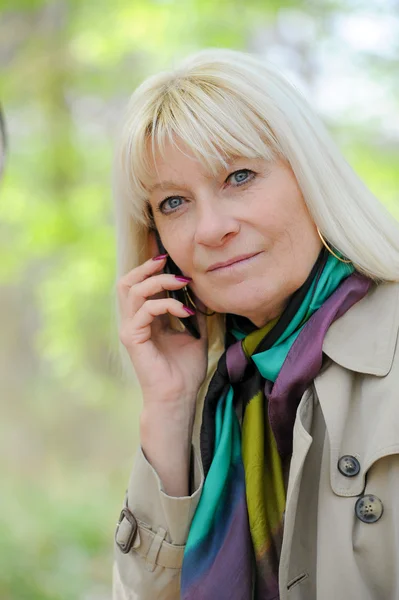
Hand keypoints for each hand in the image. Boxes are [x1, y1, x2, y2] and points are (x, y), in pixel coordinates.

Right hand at [117, 249, 208, 417]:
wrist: (179, 396)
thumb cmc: (185, 369)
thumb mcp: (195, 332)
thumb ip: (194, 311)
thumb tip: (202, 290)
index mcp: (146, 318)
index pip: (141, 284)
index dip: (150, 265)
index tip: (167, 251)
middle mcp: (134, 320)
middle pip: (127, 281)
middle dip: (147, 266)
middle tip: (169, 260)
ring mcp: (130, 328)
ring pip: (132, 290)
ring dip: (158, 281)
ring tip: (182, 282)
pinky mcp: (132, 338)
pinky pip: (145, 310)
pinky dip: (166, 305)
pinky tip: (186, 312)